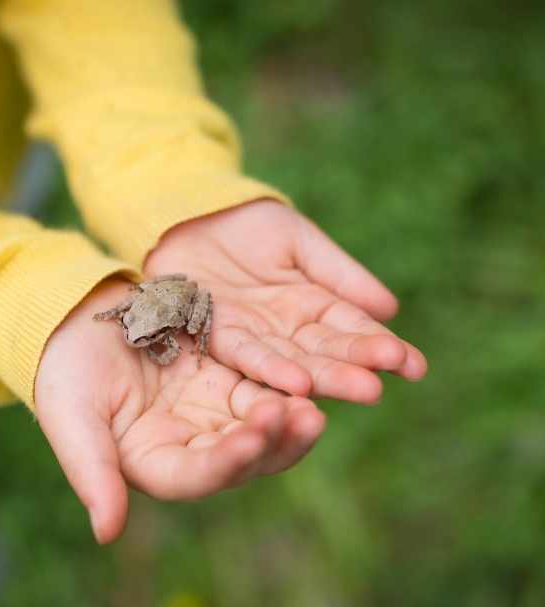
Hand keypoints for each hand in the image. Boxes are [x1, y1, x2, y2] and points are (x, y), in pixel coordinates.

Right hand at [35, 278, 324, 543]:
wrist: (76, 320)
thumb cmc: (65, 371)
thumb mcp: (73, 418)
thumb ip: (92, 473)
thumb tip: (107, 533)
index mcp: (153, 463)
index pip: (195, 475)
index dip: (225, 462)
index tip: (252, 439)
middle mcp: (189, 445)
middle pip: (240, 458)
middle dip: (272, 443)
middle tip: (304, 419)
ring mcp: (210, 412)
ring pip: (259, 425)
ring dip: (289, 420)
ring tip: (313, 406)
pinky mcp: (223, 379)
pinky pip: (260, 385)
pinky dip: (282, 384)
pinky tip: (306, 376)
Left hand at [145, 200, 426, 403]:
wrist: (190, 215)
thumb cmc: (246, 227)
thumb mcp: (298, 241)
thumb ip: (338, 274)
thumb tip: (389, 309)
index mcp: (312, 305)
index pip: (353, 329)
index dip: (381, 347)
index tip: (415, 366)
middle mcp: (286, 330)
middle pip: (326, 353)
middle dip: (356, 369)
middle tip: (387, 387)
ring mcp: (255, 337)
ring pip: (295, 361)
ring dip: (326, 378)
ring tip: (362, 390)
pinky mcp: (219, 337)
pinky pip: (249, 355)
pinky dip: (274, 370)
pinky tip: (299, 384)